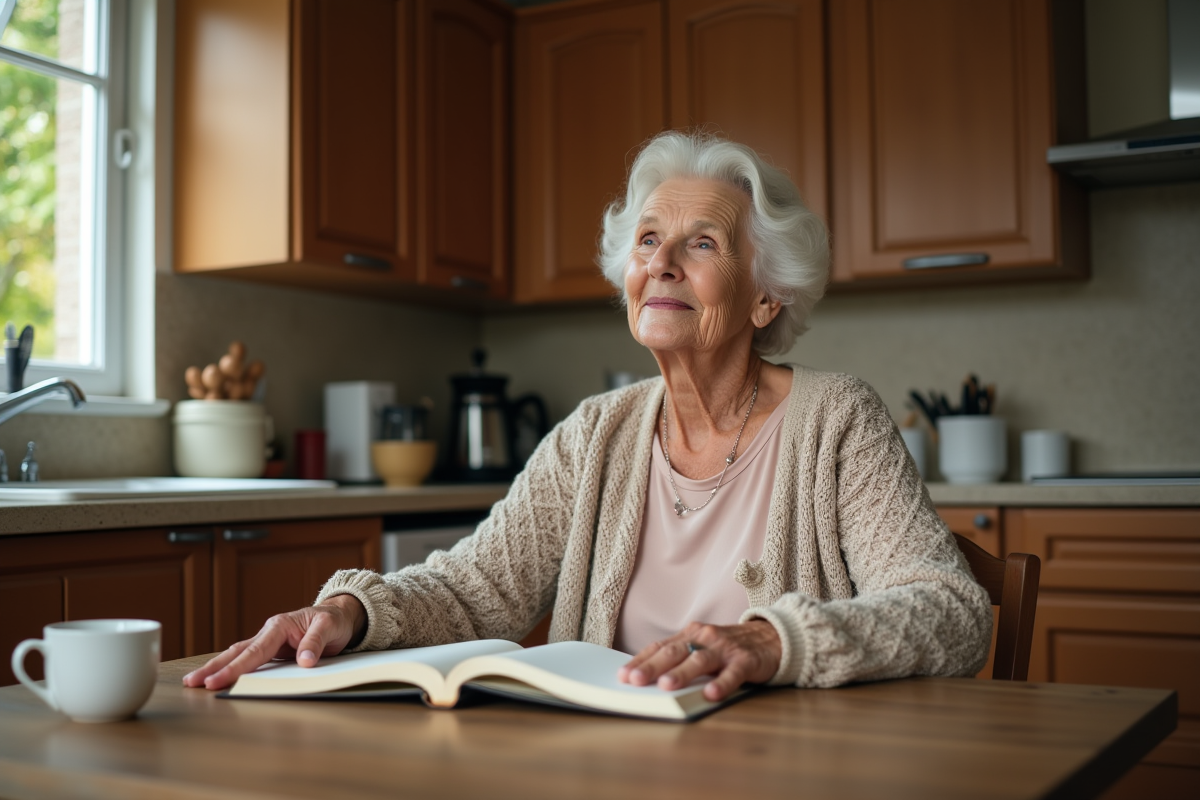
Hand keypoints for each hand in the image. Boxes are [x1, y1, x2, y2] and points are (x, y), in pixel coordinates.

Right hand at [182, 594, 366, 690]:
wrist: (340, 615)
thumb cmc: (333, 620)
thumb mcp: (330, 627)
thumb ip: (316, 642)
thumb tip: (304, 661)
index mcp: (279, 626)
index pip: (254, 651)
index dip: (235, 668)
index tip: (216, 681)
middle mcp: (270, 632)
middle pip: (237, 652)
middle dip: (213, 667)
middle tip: (191, 682)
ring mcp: (269, 642)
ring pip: (239, 655)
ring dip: (218, 668)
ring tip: (194, 682)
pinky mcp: (273, 651)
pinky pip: (250, 659)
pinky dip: (233, 667)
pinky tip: (219, 677)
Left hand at [617, 620, 781, 701]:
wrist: (771, 637)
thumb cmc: (729, 648)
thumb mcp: (702, 648)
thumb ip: (681, 659)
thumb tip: (649, 679)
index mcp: (690, 635)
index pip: (660, 646)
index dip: (641, 660)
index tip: (622, 675)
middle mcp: (704, 638)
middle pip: (674, 651)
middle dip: (652, 666)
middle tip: (634, 680)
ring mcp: (725, 649)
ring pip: (700, 660)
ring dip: (681, 673)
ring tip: (666, 685)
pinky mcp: (746, 661)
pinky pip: (732, 673)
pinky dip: (721, 683)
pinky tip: (710, 694)